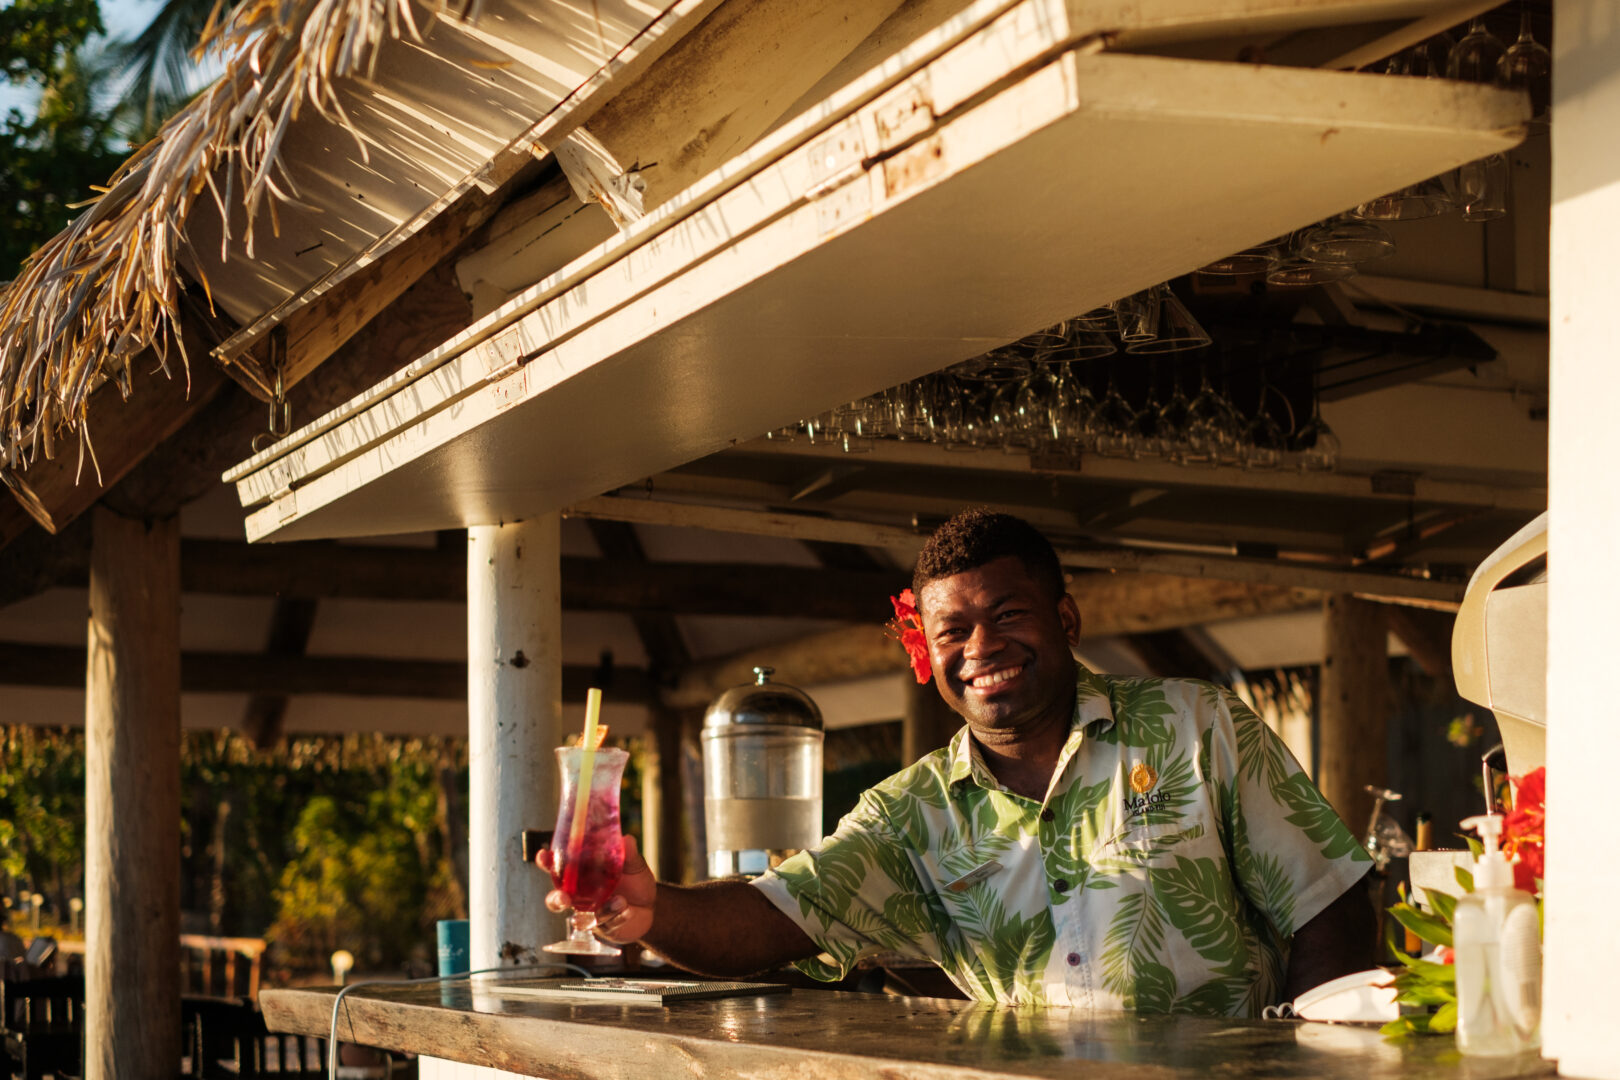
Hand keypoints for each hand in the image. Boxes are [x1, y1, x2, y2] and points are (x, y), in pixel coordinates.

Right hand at [538, 833, 656, 943]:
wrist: (651, 906)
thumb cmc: (634, 882)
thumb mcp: (634, 865)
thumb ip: (629, 854)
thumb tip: (626, 839)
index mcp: (582, 875)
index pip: (558, 868)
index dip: (547, 862)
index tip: (543, 856)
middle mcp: (580, 896)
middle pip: (557, 900)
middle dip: (556, 900)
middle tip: (564, 898)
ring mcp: (590, 913)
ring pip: (582, 917)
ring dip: (602, 909)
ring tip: (621, 901)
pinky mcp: (604, 927)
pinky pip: (605, 925)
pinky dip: (617, 917)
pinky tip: (628, 910)